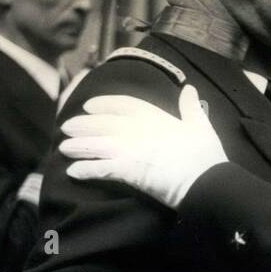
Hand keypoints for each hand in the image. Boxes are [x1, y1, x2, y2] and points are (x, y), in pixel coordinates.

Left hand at [60, 87, 227, 208]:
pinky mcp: (127, 170)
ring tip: (63, 148)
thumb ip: (191, 107)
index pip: (123, 104)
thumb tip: (190, 89)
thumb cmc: (206, 155)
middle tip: (66, 128)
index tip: (89, 106)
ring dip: (78, 146)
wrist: (207, 181)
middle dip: (83, 125)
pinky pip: (99, 168)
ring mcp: (130, 149)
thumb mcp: (201, 125)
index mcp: (154, 116)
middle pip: (102, 123)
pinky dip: (85, 170)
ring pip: (95, 144)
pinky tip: (73, 173)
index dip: (104, 104)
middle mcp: (137, 129)